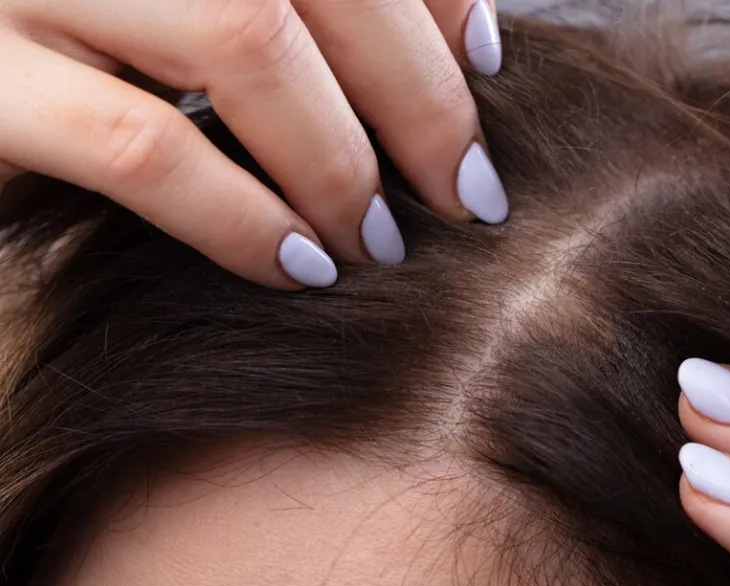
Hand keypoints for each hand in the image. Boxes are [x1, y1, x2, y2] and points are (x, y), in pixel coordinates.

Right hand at [0, 0, 506, 288]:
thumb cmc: (88, 68)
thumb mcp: (188, 20)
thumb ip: (304, 17)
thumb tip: (470, 44)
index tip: (492, 73)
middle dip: (416, 93)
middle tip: (466, 194)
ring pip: (245, 37)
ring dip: (338, 161)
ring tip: (379, 245)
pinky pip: (142, 147)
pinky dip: (240, 217)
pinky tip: (295, 267)